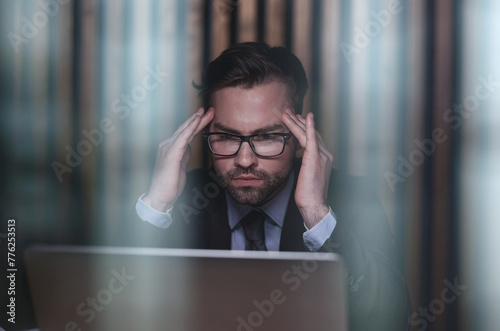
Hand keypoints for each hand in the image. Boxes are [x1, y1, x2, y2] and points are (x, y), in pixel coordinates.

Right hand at [143, 107, 213, 211]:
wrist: (160, 197)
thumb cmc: (169, 184)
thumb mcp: (180, 167)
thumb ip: (183, 155)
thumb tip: (189, 148)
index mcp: (171, 148)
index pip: (185, 133)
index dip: (196, 124)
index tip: (206, 116)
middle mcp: (167, 145)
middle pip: (185, 128)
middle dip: (198, 118)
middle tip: (209, 109)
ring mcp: (168, 148)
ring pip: (185, 130)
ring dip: (196, 120)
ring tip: (206, 111)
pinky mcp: (171, 154)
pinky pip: (183, 137)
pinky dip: (190, 128)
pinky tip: (197, 120)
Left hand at [282, 109, 332, 227]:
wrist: (314, 204)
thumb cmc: (309, 195)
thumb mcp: (307, 177)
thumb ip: (306, 166)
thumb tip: (299, 162)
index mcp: (325, 159)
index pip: (314, 139)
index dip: (305, 129)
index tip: (297, 121)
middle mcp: (326, 154)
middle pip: (312, 133)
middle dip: (300, 121)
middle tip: (290, 112)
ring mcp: (322, 155)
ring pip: (308, 133)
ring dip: (296, 122)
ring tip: (287, 113)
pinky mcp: (315, 157)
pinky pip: (310, 137)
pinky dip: (307, 126)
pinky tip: (304, 116)